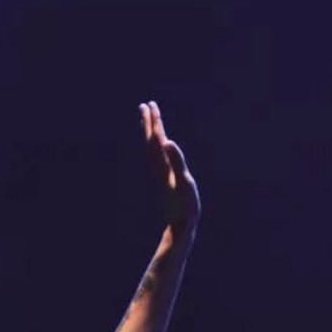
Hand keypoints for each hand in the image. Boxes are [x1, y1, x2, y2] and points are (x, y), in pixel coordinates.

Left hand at [139, 100, 199, 238]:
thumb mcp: (185, 182)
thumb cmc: (186, 206)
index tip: (150, 105)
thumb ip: (177, 161)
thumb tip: (168, 141)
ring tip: (148, 122)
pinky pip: (156, 159)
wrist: (180, 226)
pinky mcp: (164, 182)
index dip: (154, 122)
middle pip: (151, 141)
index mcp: (164, 165)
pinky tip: (157, 149)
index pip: (157, 138)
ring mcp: (161, 175)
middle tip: (145, 106)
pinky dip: (155, 149)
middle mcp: (159, 168)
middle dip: (149, 123)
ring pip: (152, 150)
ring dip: (150, 135)